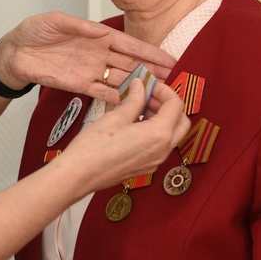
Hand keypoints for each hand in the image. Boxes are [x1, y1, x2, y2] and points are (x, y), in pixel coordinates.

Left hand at [0, 11, 176, 102]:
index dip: (149, 51)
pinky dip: (115, 98)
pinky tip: (131, 104)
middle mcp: (97, 54)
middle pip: (131, 63)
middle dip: (152, 71)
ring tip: (159, 94)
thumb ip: (79, 25)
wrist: (13, 53)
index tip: (169, 58)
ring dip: (139, 86)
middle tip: (173, 79)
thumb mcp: (54, 20)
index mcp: (96, 36)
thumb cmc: (32, 32)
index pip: (128, 44)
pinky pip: (101, 93)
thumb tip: (102, 31)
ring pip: (120, 79)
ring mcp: (89, 71)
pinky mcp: (78, 85)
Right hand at [58, 79, 189, 194]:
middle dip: (169, 105)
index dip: (164, 91)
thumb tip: (140, 87)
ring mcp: (155, 161)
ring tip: (139, 107)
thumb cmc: (94, 148)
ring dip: (161, 118)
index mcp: (159, 135)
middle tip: (149, 95)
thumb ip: (134, 100)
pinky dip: (154, 131)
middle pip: (181, 122)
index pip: (176, 106)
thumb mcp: (116, 117)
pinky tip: (133, 124)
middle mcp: (162, 150)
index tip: (150, 85)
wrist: (80, 174)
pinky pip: (159, 146)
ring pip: (171, 135)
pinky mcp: (145, 167)